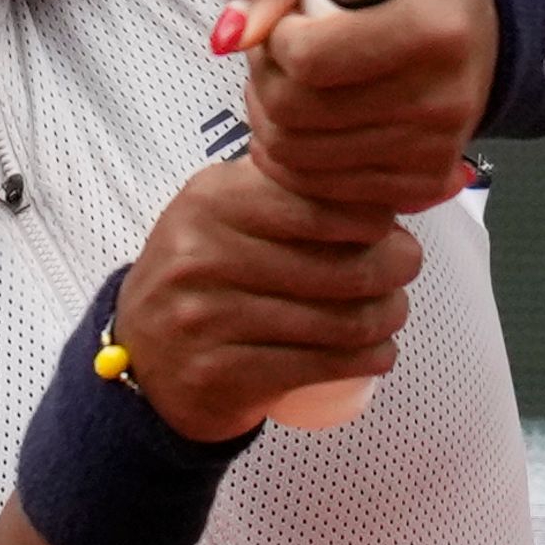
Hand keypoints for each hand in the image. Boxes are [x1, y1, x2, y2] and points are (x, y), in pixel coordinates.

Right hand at [109, 157, 425, 442]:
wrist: (140, 360)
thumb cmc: (202, 277)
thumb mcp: (220, 213)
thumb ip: (279, 183)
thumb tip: (372, 171)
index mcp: (209, 201)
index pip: (317, 202)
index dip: (371, 216)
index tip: (389, 226)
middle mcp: (202, 255)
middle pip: (338, 265)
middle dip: (393, 268)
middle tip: (404, 270)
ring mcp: (207, 318)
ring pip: (338, 321)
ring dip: (387, 319)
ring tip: (393, 314)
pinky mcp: (221, 373)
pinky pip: (320, 366)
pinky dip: (368, 360)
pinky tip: (380, 353)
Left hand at [209, 0, 497, 220]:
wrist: (461, 20)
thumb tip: (233, 37)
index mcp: (433, 23)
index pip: (310, 58)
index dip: (278, 38)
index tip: (290, 20)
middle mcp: (446, 93)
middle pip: (295, 112)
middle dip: (266, 79)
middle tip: (279, 56)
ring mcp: (439, 146)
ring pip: (298, 157)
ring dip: (272, 120)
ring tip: (293, 84)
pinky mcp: (426, 183)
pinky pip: (322, 191)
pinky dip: (296, 161)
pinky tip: (311, 124)